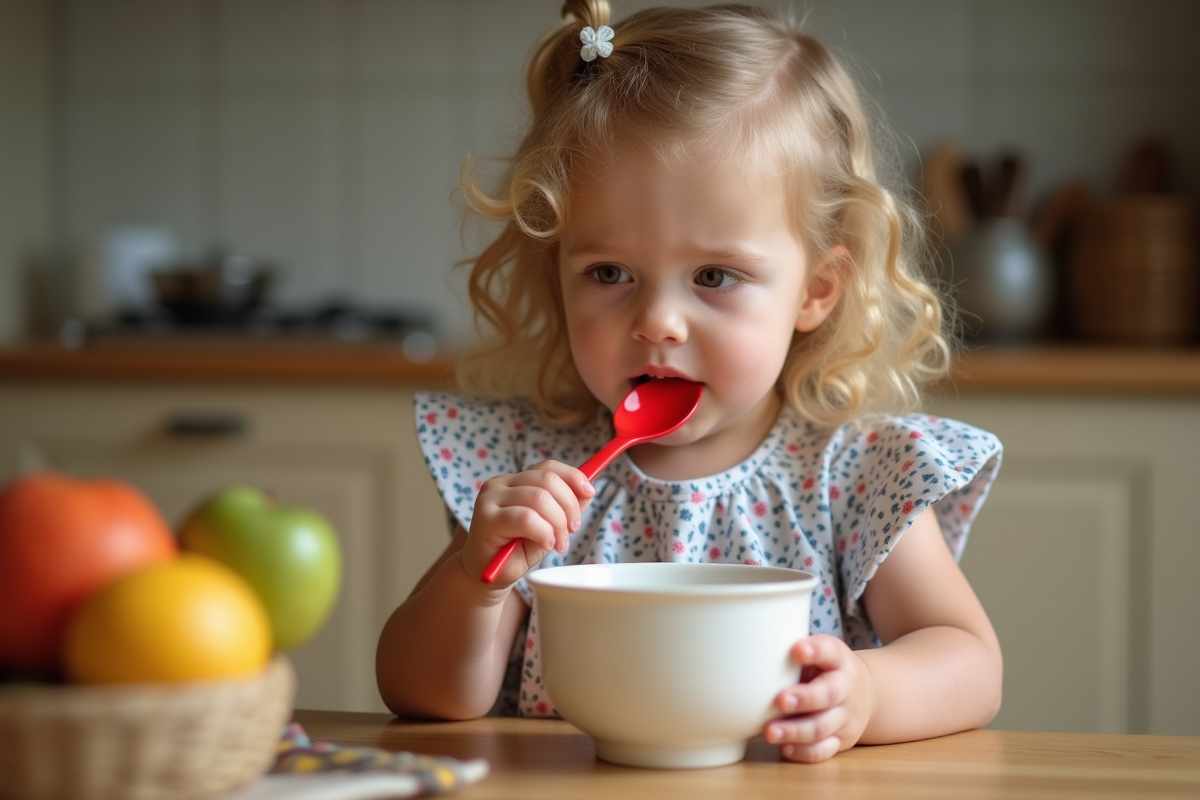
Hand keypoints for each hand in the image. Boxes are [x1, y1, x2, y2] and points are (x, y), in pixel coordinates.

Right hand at [462, 461, 593, 586]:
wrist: (486, 577)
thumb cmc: (516, 551)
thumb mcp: (548, 526)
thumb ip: (564, 507)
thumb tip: (586, 491)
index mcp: (515, 481)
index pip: (548, 467)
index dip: (573, 477)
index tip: (589, 493)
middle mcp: (499, 484)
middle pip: (547, 480)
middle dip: (568, 506)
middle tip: (572, 531)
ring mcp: (490, 499)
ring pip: (539, 498)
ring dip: (557, 523)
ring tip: (558, 543)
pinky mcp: (486, 519)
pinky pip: (526, 518)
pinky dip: (544, 532)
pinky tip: (543, 544)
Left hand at [765, 634, 875, 762]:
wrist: (865, 695)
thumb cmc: (826, 670)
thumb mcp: (818, 654)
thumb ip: (793, 654)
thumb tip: (747, 650)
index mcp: (839, 660)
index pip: (830, 650)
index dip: (815, 650)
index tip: (796, 650)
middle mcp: (847, 688)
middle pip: (829, 694)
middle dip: (804, 698)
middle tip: (780, 700)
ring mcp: (846, 716)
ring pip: (822, 726)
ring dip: (795, 731)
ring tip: (770, 732)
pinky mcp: (842, 740)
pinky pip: (823, 750)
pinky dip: (803, 751)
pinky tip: (784, 748)